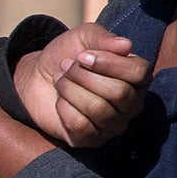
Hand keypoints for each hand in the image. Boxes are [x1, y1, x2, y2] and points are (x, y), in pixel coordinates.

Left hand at [7, 23, 147, 148]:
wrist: (37, 78)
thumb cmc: (68, 56)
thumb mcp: (83, 37)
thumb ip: (103, 38)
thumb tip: (126, 45)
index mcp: (137, 77)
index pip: (139, 73)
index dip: (109, 63)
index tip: (82, 56)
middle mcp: (132, 104)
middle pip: (118, 93)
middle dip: (84, 76)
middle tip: (66, 67)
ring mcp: (114, 124)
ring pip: (98, 109)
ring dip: (71, 90)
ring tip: (60, 81)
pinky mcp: (92, 139)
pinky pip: (81, 126)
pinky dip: (64, 109)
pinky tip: (60, 102)